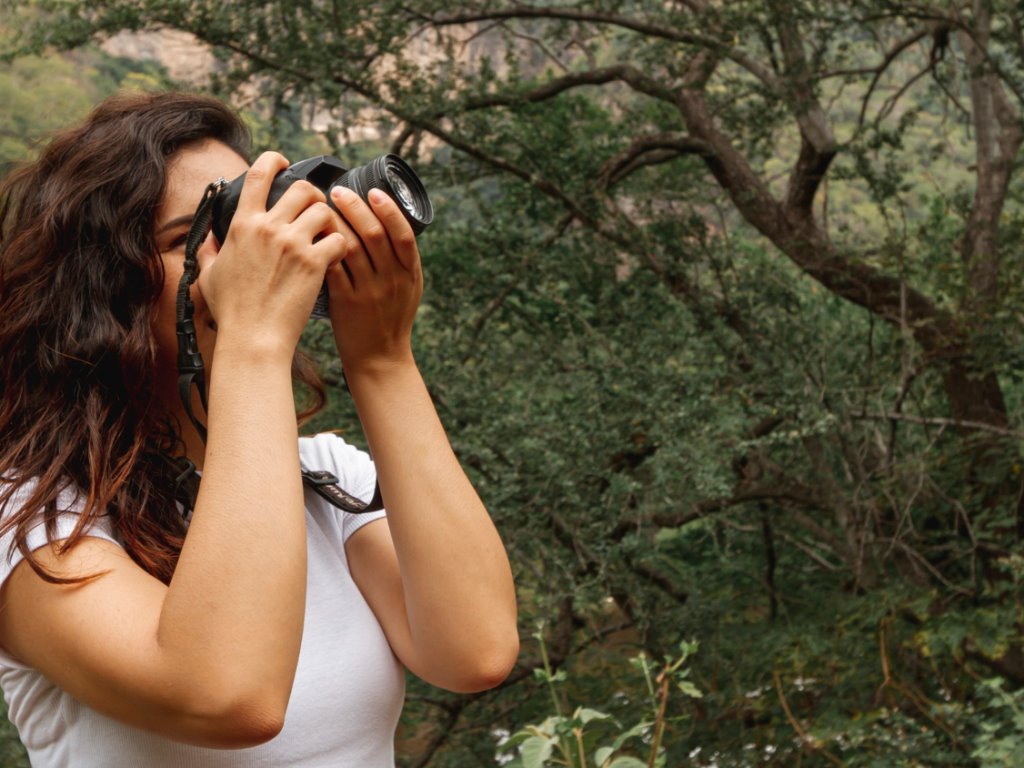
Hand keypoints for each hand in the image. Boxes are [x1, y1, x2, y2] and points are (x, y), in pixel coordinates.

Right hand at [196, 152, 348, 356]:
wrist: (254, 337)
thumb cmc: (232, 311)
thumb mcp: (210, 276)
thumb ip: (209, 251)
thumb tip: (210, 238)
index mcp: (243, 225)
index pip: (258, 174)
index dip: (274, 160)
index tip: (283, 162)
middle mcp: (268, 228)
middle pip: (302, 188)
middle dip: (313, 195)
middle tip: (315, 209)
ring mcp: (293, 244)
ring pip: (324, 210)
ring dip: (329, 220)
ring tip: (327, 234)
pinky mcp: (314, 262)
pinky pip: (339, 239)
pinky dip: (341, 245)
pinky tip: (335, 257)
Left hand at [325, 186, 423, 373]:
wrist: (380, 358)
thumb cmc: (390, 318)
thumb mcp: (407, 287)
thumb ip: (398, 259)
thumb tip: (384, 220)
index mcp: (410, 273)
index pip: (402, 234)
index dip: (389, 209)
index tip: (372, 191)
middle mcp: (392, 280)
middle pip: (374, 235)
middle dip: (354, 208)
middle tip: (336, 191)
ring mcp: (369, 292)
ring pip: (350, 248)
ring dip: (333, 224)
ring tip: (319, 208)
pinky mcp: (346, 303)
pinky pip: (333, 269)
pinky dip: (321, 249)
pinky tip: (311, 236)